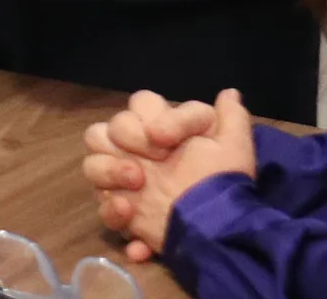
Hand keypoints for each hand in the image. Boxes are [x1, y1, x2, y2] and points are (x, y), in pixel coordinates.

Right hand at [81, 87, 255, 259]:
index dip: (148, 117)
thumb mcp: (234, 149)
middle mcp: (139, 151)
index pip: (140, 104)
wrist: (218, 233)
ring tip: (137, 184)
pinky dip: (113, 211)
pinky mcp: (124, 214)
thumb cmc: (223, 183)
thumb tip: (229, 93)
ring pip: (92, 163)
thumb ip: (232, 118)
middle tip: (149, 158)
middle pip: (107, 127)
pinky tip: (131, 215)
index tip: (162, 139)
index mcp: (163, 130)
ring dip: (108, 171)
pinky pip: (102, 207)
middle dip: (126, 138)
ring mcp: (126, 182)